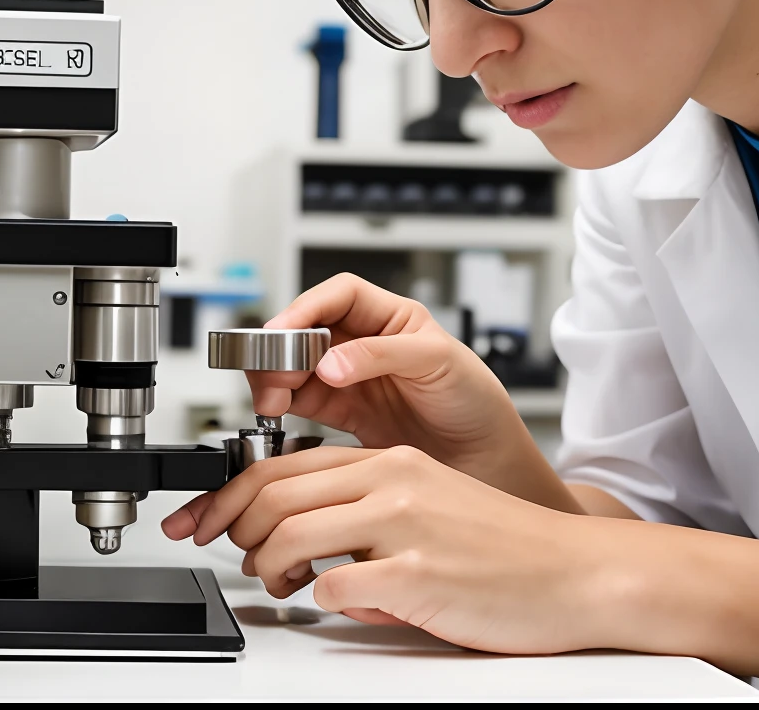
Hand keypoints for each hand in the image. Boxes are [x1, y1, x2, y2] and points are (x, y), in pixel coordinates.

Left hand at [174, 444, 641, 653]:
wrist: (578, 574)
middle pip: (272, 494)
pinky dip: (319, 599)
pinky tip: (337, 603)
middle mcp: (393, 482)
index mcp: (391, 461)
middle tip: (232, 557)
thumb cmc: (509, 549)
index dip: (227, 494)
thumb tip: (309, 549)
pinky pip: (335, 585)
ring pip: (289, 535)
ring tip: (283, 585)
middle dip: (231, 529)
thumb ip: (368, 514)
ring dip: (268, 568)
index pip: (281, 464)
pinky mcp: (417, 574)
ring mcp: (404, 526)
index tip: (200, 518)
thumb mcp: (429, 507)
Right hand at [242, 272, 566, 505]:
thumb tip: (330, 362)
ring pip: (293, 365)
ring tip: (273, 399)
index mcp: (391, 317)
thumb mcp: (438, 363)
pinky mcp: (339, 414)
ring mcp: (348, 379)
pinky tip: (278, 413)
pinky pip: (298, 401)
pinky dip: (280, 405)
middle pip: (305, 330)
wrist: (485, 462)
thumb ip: (383, 355)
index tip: (284, 331)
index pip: (338, 296)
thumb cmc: (476, 403)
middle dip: (281, 347)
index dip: (306, 308)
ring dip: (274, 378)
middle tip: (274, 374)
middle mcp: (364, 343)